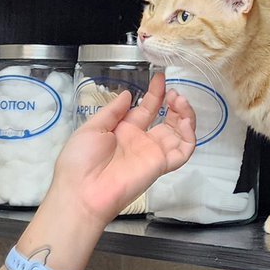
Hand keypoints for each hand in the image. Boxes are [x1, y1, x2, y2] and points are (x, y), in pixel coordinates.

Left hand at [47, 73, 195, 227]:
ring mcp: (153, 153)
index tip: (161, 77)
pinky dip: (190, 136)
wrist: (81, 192)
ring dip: (185, 115)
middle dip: (174, 103)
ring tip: (179, 100)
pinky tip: (185, 121)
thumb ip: (113, 111)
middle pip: (168, 119)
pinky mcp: (161, 165)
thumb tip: (128, 94)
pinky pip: (183, 151)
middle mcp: (142, 141)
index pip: (147, 109)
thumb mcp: (91, 128)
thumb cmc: (79, 161)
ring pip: (180, 132)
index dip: (156, 93)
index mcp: (124, 131)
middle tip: (173, 92)